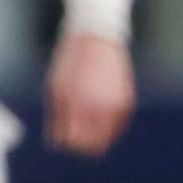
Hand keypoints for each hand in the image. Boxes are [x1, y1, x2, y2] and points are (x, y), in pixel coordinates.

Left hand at [44, 31, 133, 155]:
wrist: (96, 37)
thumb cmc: (70, 61)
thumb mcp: (55, 88)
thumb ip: (57, 118)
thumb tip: (55, 142)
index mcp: (78, 104)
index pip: (74, 141)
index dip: (66, 144)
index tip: (61, 139)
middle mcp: (100, 107)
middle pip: (94, 145)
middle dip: (81, 144)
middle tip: (71, 135)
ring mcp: (117, 105)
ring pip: (108, 138)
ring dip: (95, 136)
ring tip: (82, 121)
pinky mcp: (127, 101)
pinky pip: (118, 126)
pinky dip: (107, 126)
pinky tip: (95, 116)